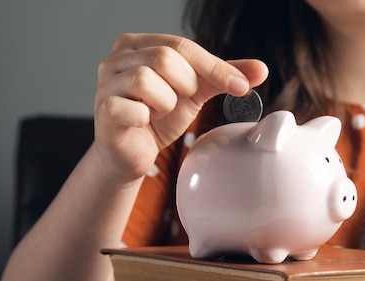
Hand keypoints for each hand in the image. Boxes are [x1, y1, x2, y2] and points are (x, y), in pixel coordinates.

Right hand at [93, 33, 268, 182]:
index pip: (182, 46)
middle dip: (184, 85)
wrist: (134, 153)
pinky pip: (131, 108)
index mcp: (139, 44)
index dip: (214, 67)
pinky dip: (147, 118)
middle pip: (164, 57)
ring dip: (165, 102)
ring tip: (160, 111)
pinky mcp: (104, 110)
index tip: (240, 86)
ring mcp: (106, 83)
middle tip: (181, 101)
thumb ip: (224, 77)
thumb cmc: (159, 116)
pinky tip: (145, 122)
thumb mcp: (196, 92)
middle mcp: (117, 57)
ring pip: (146, 79)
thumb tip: (260, 69)